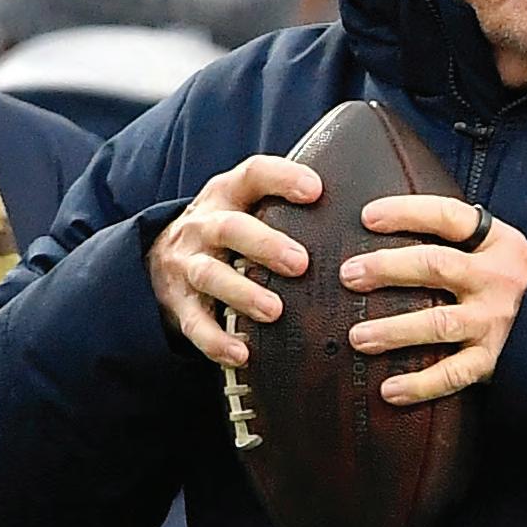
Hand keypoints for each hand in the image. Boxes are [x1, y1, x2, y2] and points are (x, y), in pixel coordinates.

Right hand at [146, 155, 322, 366]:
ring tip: (274, 311)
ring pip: (210, 275)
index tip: (316, 190)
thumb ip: (288, 203)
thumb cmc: (229, 227)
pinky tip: (241, 353)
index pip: (254, 174)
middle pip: (230, 228)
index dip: (283, 178)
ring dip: (243, 293)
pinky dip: (216, 340)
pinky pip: (194, 323)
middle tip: (301, 263)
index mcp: (229, 194)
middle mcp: (205, 225)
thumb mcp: (248, 202)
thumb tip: (363, 210)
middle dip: (265, 245)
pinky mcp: (179, 302)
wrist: (163, 251)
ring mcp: (188, 263)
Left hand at [340, 196, 526, 404]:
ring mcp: (494, 321)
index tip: (368, 216)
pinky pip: (453, 374)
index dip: (407, 212)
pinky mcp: (494, 359)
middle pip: (436, 266)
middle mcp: (494, 278)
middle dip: (389, 268)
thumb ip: (461, 239)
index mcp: (496, 242)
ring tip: (358, 336)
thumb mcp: (501, 247)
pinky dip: (420, 384)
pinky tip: (389, 390)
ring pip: (439, 324)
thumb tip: (392, 228)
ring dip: (395, 330)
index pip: (448, 217)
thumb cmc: (520, 281)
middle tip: (350, 274)